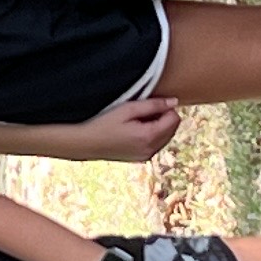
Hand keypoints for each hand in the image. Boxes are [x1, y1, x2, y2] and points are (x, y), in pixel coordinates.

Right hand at [42, 97, 182, 164]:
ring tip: (137, 121)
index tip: (149, 104)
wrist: (86, 143)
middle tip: (142, 112)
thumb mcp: (128, 109)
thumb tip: (174, 101)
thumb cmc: (104, 123)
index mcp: (149, 136)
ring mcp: (146, 156)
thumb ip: (153, 105)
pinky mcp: (141, 159)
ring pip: (166, 137)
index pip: (174, 119)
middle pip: (173, 129)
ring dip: (158, 127)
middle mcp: (151, 149)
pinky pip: (156, 144)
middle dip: (164, 118)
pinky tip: (135, 130)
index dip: (165, 108)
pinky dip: (152, 135)